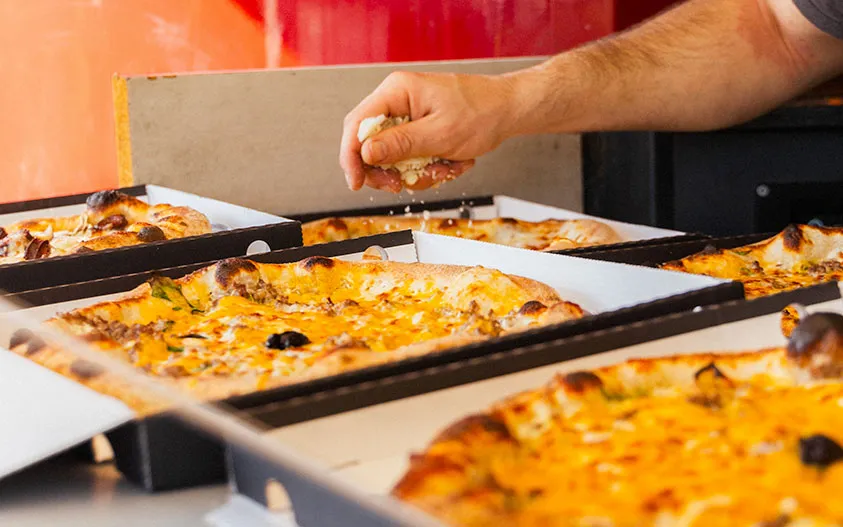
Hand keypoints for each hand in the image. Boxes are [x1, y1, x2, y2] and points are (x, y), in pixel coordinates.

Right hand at [340, 71, 518, 192]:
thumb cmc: (482, 113)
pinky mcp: (418, 131)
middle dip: (386, 171)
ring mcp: (407, 116)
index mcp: (397, 91)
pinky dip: (428, 168)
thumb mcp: (440, 134)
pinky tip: (451, 163)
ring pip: (391, 157)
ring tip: (445, 168)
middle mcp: (397, 101)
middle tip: (401, 185)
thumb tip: (365, 153)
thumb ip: (400, 144)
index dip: (351, 156)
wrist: (509, 110)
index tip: (356, 183)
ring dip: (415, 172)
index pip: (357, 124)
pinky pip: (410, 158)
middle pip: (369, 144)